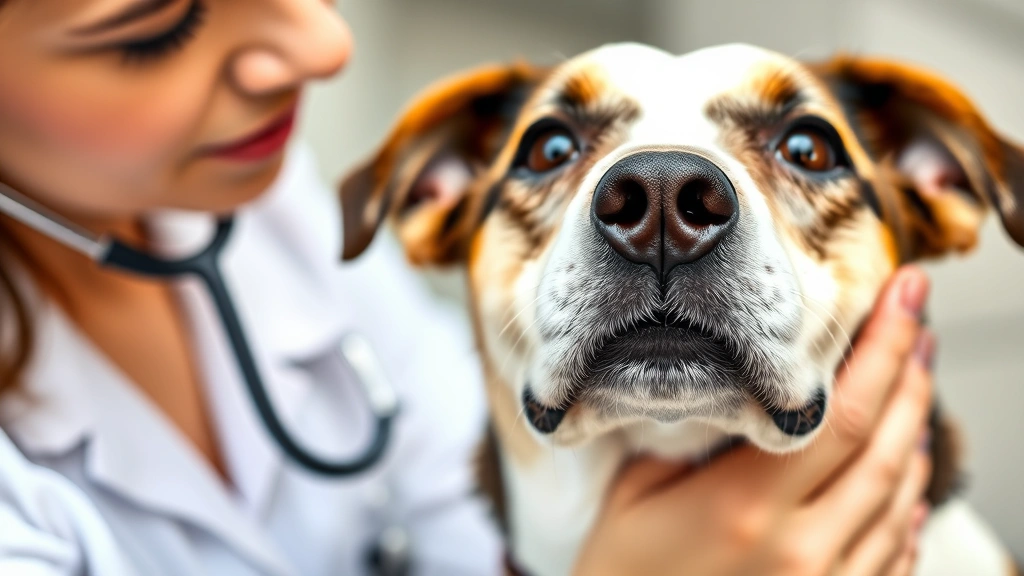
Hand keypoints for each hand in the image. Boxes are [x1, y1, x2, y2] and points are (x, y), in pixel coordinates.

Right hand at [574, 266, 934, 575]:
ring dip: (918, 435)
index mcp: (745, 509)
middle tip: (920, 325)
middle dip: (913, 376)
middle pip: (887, 448)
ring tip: (915, 384)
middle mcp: (801, 550)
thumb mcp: (635, 496)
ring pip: (898, 498)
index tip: (906, 294)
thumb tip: (742, 388)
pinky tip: (904, 475)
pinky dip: (906, 504)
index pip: (841, 414)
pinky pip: (894, 553)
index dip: (885, 348)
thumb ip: (692, 441)